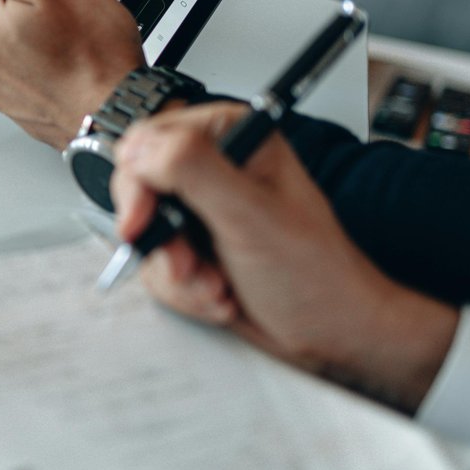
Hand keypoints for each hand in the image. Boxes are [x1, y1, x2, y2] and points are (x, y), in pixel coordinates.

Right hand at [110, 105, 458, 412]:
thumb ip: (192, 170)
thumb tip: (140, 147)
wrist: (331, 332)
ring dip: (178, 273)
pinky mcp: (196, 247)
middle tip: (187, 263)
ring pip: (146, 234)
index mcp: (234, 138)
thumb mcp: (250, 215)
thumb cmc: (314, 274)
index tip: (142, 223)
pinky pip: (157, 266)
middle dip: (162, 238)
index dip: (138, 183)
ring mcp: (203, 210)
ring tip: (218, 286)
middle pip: (138, 189)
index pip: (150, 141)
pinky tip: (220, 295)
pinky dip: (184, 291)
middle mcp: (216, 168)